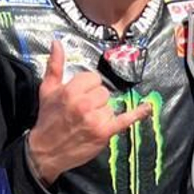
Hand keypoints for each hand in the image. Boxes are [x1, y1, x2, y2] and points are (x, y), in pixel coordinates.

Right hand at [26, 38, 150, 184]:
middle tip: (81, 111)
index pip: (93, 78)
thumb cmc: (47, 119)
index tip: (78, 96)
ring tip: (86, 122)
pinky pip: (125, 120)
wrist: (45, 151)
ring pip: (110, 106)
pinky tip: (147, 107)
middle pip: (103, 91)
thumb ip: (54, 65)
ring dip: (102, 113)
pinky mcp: (104, 133)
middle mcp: (84, 104)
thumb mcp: (47, 90)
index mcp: (71, 91)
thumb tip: (57, 42)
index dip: (87, 87)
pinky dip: (137, 114)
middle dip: (94, 100)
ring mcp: (95, 119)